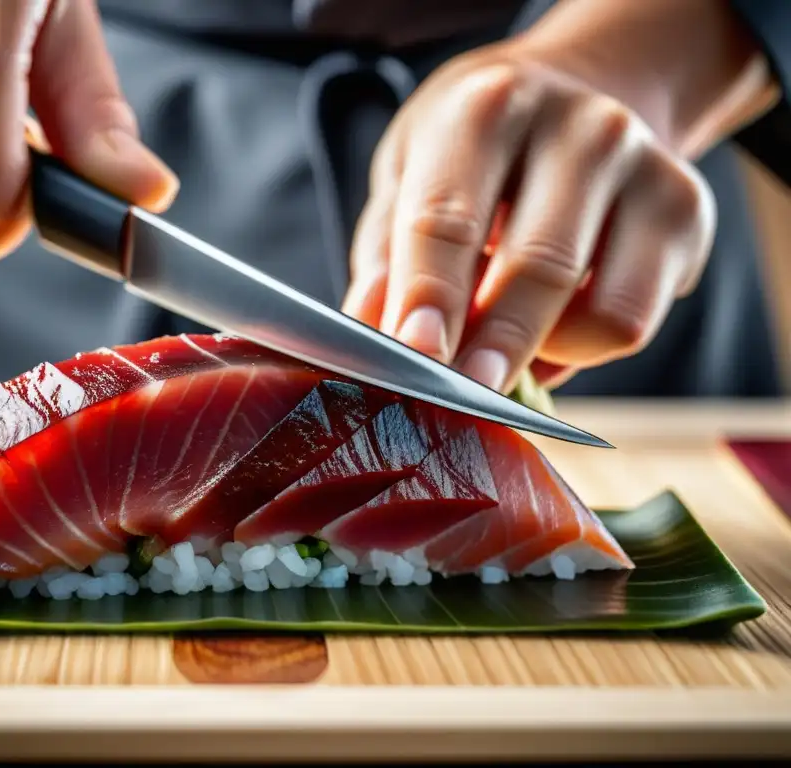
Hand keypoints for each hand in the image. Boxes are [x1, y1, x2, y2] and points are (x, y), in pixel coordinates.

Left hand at [343, 0, 771, 392]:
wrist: (565, 97)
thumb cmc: (467, 156)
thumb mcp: (407, 180)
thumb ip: (387, 258)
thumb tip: (378, 335)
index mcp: (485, 110)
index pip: (450, 218)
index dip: (429, 296)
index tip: (414, 356)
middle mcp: (578, 128)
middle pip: (537, 267)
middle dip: (494, 346)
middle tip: (458, 400)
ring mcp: (644, 166)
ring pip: (601, 311)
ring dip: (541, 351)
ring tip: (501, 338)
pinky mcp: (685, 212)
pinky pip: (632, 322)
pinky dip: (582, 347)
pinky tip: (550, 324)